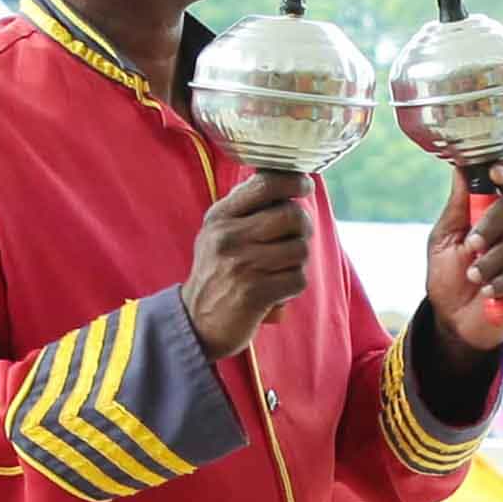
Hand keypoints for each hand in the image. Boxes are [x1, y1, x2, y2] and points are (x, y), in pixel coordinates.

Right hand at [182, 168, 313, 358]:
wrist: (197, 321)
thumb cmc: (217, 272)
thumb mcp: (218, 232)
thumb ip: (246, 206)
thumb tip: (286, 180)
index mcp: (220, 216)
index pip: (265, 185)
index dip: (293, 181)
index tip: (305, 185)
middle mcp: (228, 237)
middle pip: (292, 215)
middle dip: (303, 228)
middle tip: (295, 239)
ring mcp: (241, 264)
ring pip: (300, 248)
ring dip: (298, 261)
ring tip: (280, 269)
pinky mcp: (255, 292)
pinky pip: (298, 278)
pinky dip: (293, 285)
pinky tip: (277, 289)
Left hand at [428, 172, 502, 343]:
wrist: (454, 320)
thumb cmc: (448, 276)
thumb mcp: (443, 238)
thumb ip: (457, 205)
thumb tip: (462, 166)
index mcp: (492, 210)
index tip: (495, 174)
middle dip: (493, 222)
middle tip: (471, 244)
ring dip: (491, 261)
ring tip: (473, 277)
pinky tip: (488, 292)